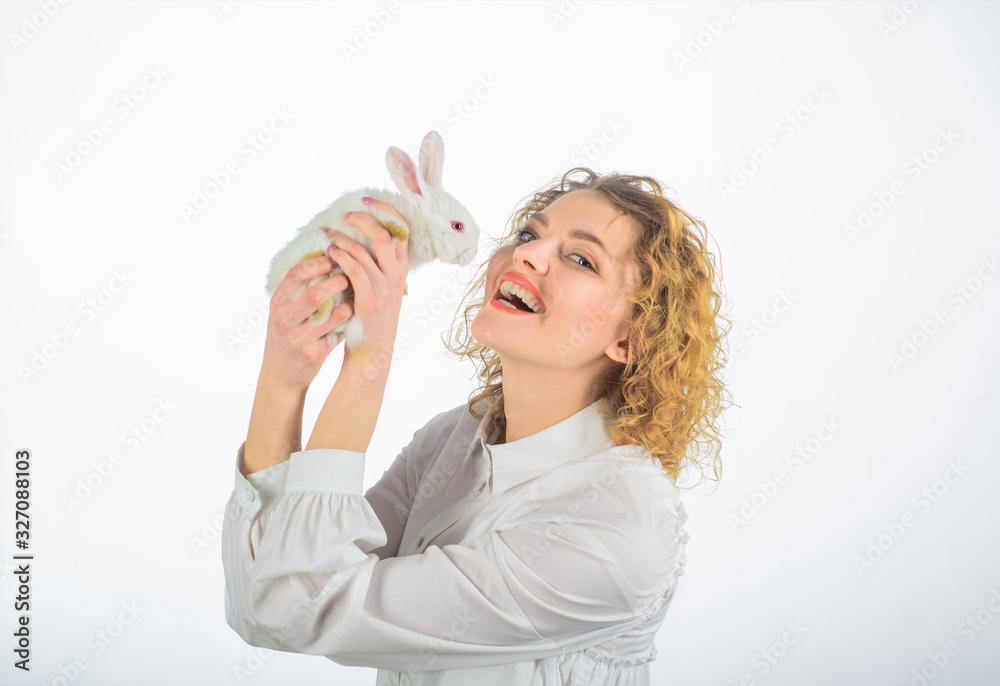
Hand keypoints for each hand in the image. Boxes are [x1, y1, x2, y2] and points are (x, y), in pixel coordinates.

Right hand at [260, 252, 352, 393]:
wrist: (280, 375)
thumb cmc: (287, 336)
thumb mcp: (284, 311)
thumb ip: (298, 290)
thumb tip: (325, 258)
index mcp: (277, 304)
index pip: (295, 275)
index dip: (317, 263)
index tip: (333, 257)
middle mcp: (284, 320)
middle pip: (314, 294)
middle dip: (337, 282)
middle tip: (350, 275)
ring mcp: (298, 339)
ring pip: (330, 315)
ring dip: (348, 303)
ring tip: (357, 294)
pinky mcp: (313, 355)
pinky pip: (337, 334)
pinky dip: (348, 323)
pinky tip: (355, 316)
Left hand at [323, 198, 409, 363]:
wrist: (372, 350)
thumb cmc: (370, 316)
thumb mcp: (382, 287)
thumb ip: (377, 264)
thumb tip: (361, 235)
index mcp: (401, 270)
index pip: (402, 231)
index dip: (386, 211)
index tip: (367, 199)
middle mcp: (397, 277)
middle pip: (385, 236)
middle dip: (364, 219)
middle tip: (345, 214)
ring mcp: (385, 289)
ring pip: (364, 252)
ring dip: (343, 239)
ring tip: (327, 234)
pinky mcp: (369, 301)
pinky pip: (354, 271)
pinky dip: (340, 257)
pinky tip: (329, 253)